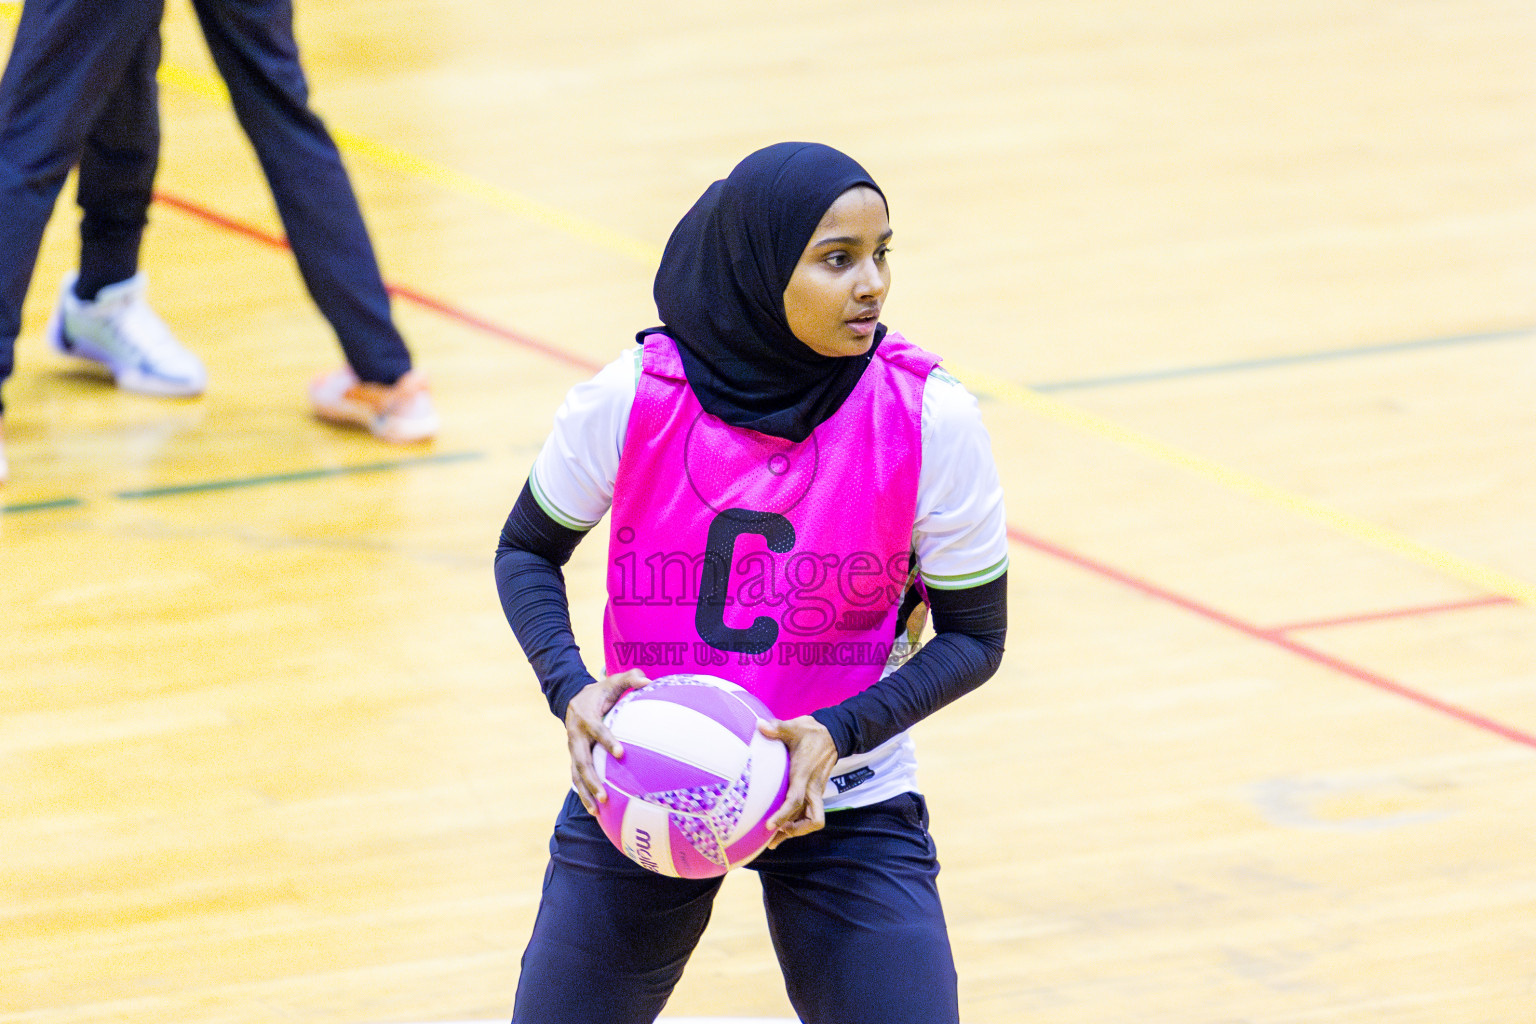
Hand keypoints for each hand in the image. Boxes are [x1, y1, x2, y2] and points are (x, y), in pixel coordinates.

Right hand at [563, 669, 648, 812]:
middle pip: (582, 761)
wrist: (573, 700)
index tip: (621, 753)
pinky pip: (577, 779)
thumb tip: (649, 680)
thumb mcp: (613, 681)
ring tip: (597, 810)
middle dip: (592, 779)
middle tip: (605, 795)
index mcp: (586, 717)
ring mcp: (573, 750)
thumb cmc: (600, 692)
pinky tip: (596, 812)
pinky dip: (584, 795)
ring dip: (586, 793)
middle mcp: (576, 736)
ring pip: (576, 774)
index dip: (607, 740)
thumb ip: (630, 678)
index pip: (597, 730)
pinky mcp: (574, 759)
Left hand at [758, 715, 839, 848]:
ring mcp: (815, 791)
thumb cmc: (812, 732)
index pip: (795, 800)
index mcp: (803, 774)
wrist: (834, 734)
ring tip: (774, 841)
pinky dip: (797, 822)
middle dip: (794, 831)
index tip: (769, 826)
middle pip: (811, 819)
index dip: (783, 815)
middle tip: (773, 838)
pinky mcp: (815, 791)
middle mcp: (812, 787)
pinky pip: (808, 813)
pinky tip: (782, 828)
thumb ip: (777, 728)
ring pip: (810, 819)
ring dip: (795, 830)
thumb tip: (760, 725)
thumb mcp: (795, 727)